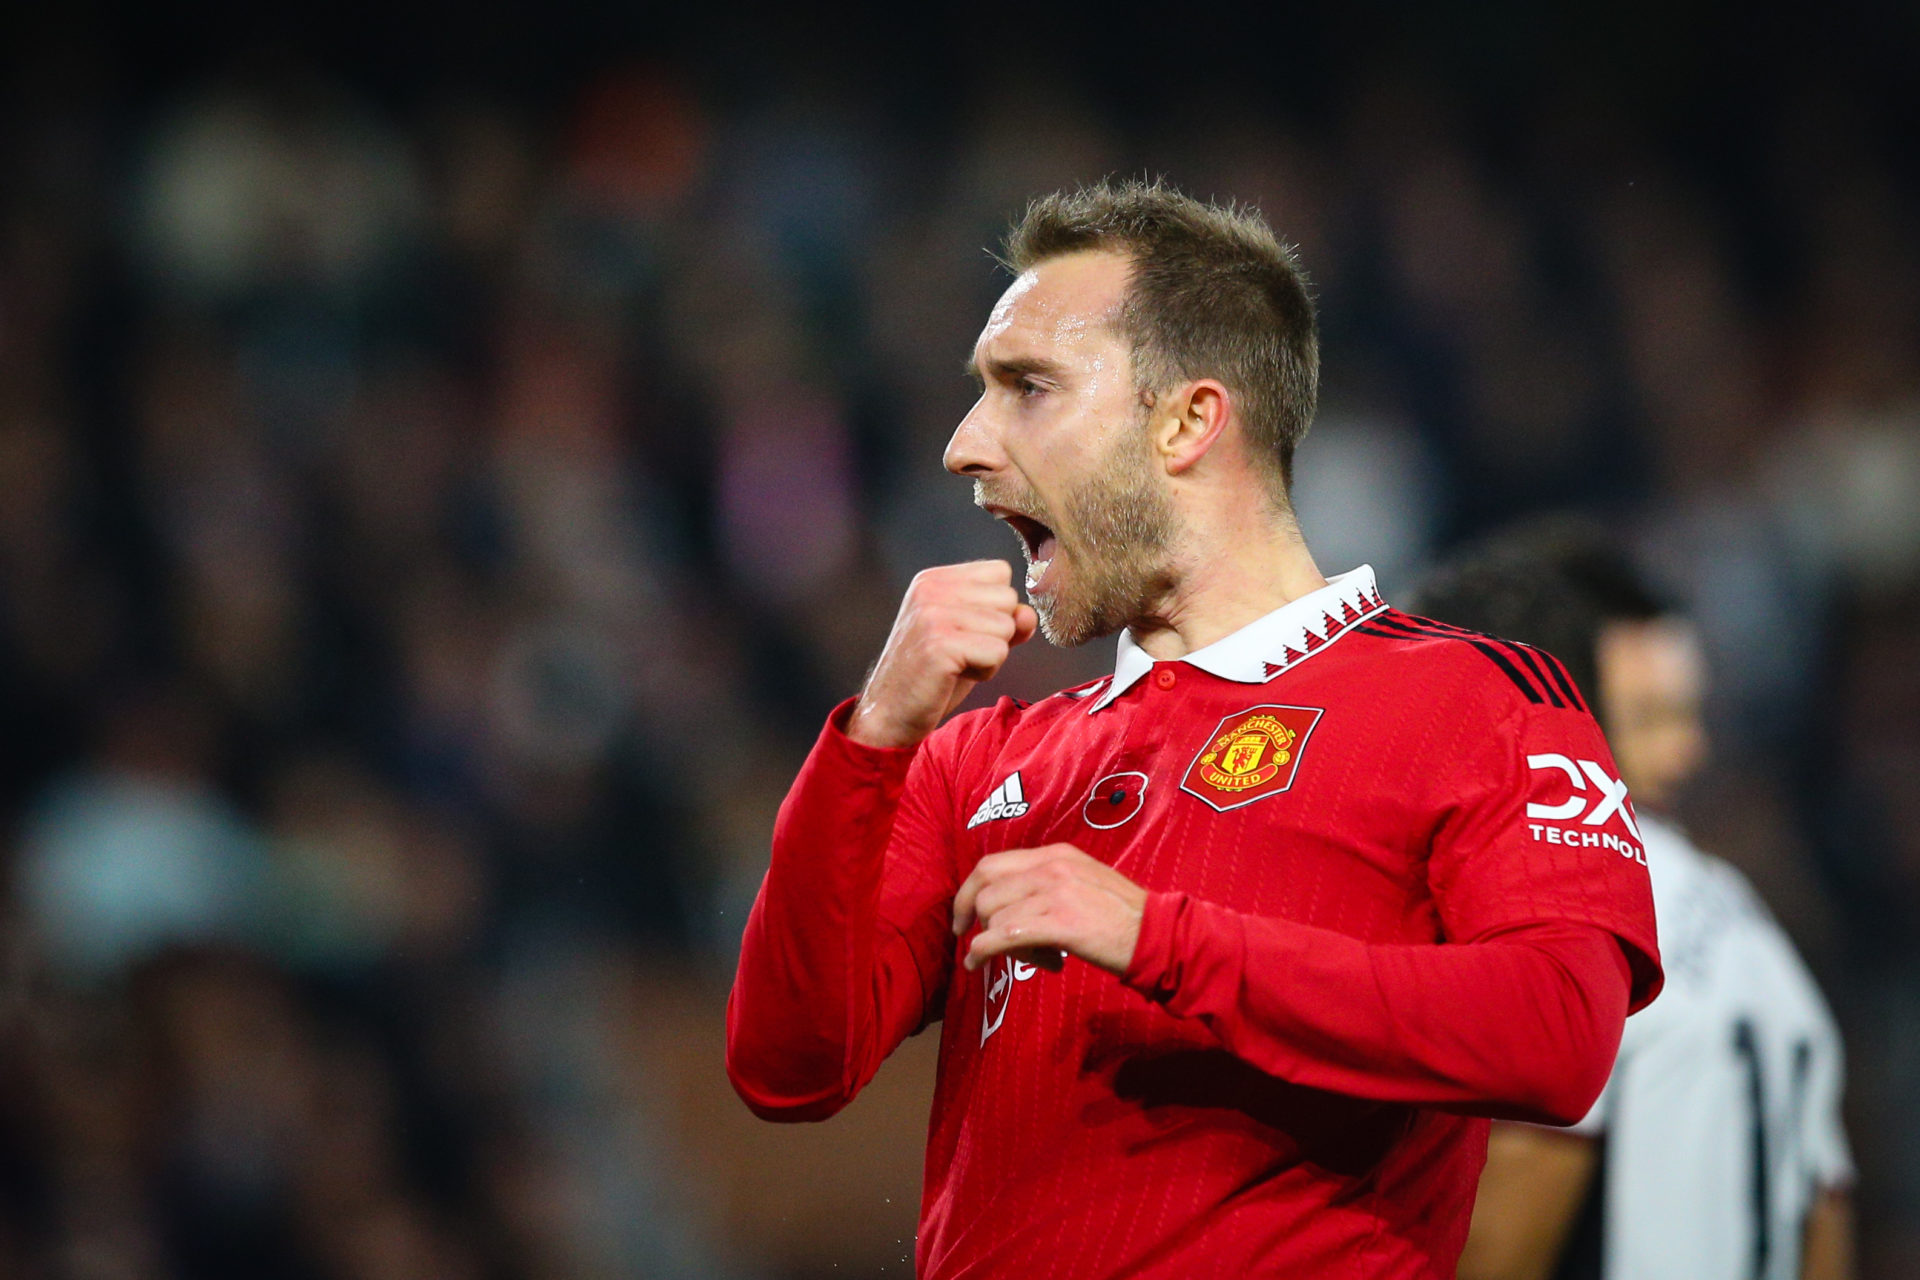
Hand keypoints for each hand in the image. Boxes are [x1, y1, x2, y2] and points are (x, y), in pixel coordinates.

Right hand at [847, 560, 1037, 749]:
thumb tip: (1028, 614)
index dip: (995, 609)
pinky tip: (954, 676)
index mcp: (934, 579)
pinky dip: (985, 671)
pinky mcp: (940, 643)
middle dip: (996, 633)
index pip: (1000, 572)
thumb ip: (1004, 620)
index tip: (964, 633)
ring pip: (1007, 626)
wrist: (889, 714)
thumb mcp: (971, 639)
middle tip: (959, 653)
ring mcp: (933, 614)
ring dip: (991, 655)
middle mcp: (931, 588)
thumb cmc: (933, 675)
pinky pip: (998, 651)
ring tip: (956, 665)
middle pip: (1008, 598)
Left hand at [951, 844, 1147, 976]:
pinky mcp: (1059, 923)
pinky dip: (982, 951)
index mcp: (1055, 854)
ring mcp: (1055, 893)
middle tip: (967, 938)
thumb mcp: (1084, 881)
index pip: (992, 863)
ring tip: (1024, 957)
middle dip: (969, 913)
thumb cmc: (1123, 916)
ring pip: (993, 913)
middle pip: (985, 885)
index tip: (963, 915)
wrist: (1157, 934)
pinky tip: (980, 963)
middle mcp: (1051, 866)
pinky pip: (1003, 935)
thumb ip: (1048, 884)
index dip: (968, 889)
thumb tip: (1011, 905)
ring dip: (994, 940)